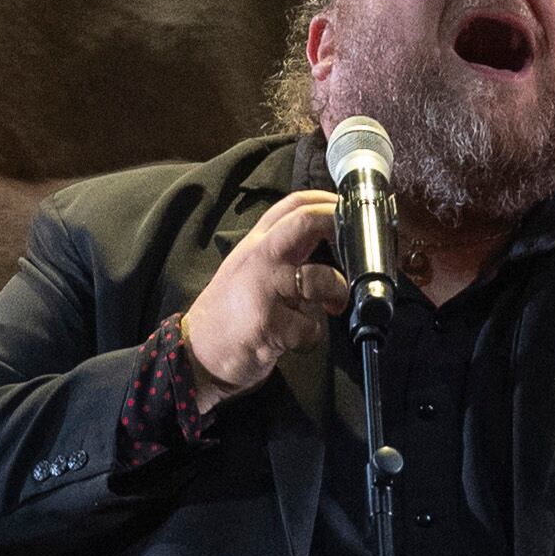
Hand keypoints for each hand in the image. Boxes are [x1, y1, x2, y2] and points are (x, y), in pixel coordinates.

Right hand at [182, 190, 347, 404]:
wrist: (196, 354)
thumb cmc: (231, 314)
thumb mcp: (252, 271)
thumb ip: (286, 254)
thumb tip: (330, 240)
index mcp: (257, 244)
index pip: (292, 204)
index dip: (327, 201)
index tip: (350, 209)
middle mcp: (258, 259)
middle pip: (305, 222)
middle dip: (337, 225)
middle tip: (357, 244)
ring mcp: (262, 290)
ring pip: (320, 278)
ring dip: (337, 294)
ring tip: (330, 307)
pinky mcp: (268, 325)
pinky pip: (311, 328)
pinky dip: (312, 338)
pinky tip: (297, 340)